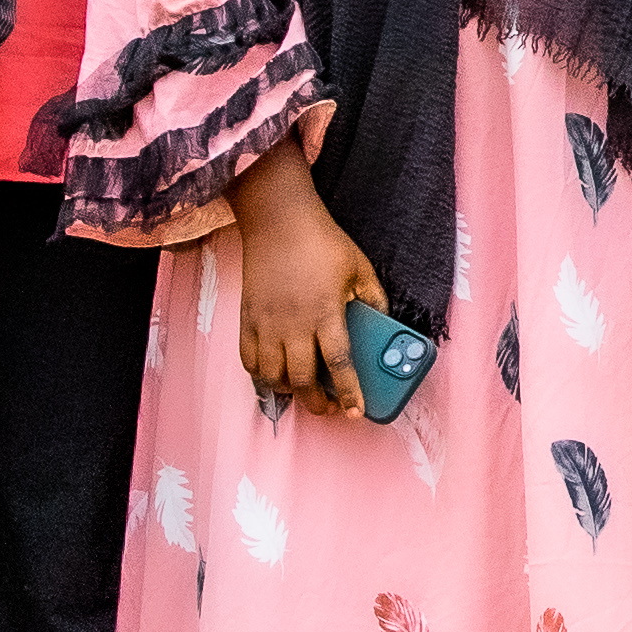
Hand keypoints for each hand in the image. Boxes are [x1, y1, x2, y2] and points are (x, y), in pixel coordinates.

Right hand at [228, 151, 388, 407]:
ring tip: (301, 392)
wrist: (279, 220)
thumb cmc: (323, 242)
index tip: (355, 411)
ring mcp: (267, 323)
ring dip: (288, 392)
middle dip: (317, 403)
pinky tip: (273, 375)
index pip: (340, 364)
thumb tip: (384, 325)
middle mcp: (294, 323)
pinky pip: (248, 360)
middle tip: (327, 408)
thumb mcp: (361, 268)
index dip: (349, 392)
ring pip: (272, 376)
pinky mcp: (248, 318)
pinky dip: (260, 375)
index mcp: (327, 313)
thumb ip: (375, 300)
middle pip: (303, 379)